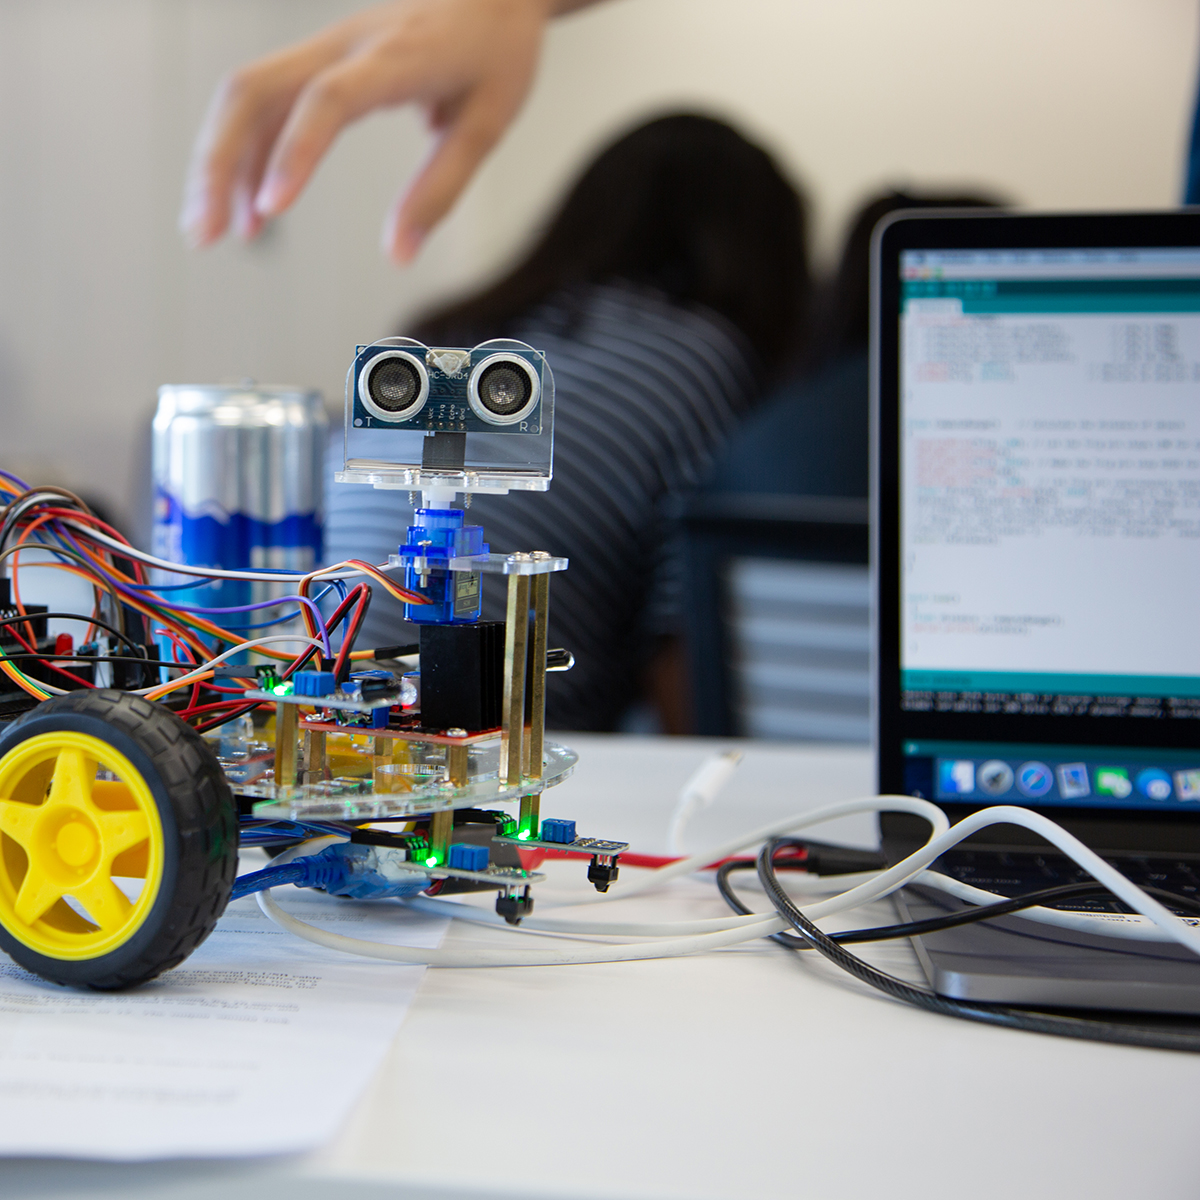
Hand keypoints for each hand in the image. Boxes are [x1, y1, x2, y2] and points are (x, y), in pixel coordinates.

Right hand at [180, 0, 567, 262]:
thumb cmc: (495, 51)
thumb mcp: (486, 125)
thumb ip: (440, 190)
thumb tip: (399, 254)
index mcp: (394, 59)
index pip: (327, 100)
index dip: (294, 152)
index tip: (272, 209)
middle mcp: (344, 46)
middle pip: (255, 89)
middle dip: (218, 163)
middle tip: (205, 231)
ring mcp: (324, 49)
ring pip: (247, 95)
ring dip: (220, 163)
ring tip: (216, 230)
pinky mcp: (319, 60)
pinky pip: (267, 102)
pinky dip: (250, 155)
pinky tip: (252, 206)